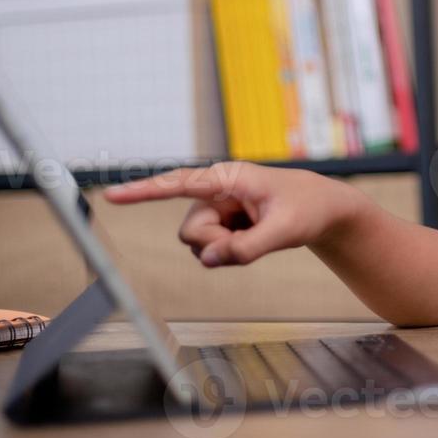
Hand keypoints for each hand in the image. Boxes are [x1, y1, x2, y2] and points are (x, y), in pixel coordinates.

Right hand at [103, 162, 360, 267]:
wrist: (325, 210)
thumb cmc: (307, 208)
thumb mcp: (284, 230)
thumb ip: (246, 248)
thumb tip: (208, 260)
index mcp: (228, 177)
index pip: (178, 183)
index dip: (143, 191)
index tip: (112, 195)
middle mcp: (216, 191)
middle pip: (189, 230)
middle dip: (215, 245)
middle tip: (251, 239)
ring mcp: (218, 209)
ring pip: (198, 244)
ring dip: (224, 250)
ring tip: (257, 236)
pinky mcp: (223, 223)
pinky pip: (211, 250)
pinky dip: (230, 253)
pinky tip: (254, 238)